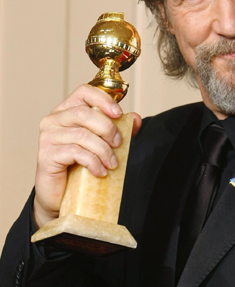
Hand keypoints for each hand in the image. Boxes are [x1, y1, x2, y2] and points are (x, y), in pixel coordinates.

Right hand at [33, 84, 141, 227]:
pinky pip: (75, 152)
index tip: (119, 114)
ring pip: (82, 135)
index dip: (103, 99)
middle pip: (83, 113)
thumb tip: (136, 118)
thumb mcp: (103, 144)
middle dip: (107, 128)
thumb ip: (119, 129)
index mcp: (67, 110)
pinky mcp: (46, 155)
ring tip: (112, 163)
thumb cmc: (80, 165)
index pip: (84, 92)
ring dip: (103, 150)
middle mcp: (54, 119)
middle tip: (119, 143)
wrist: (62, 194)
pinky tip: (100, 171)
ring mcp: (48, 137)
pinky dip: (93, 162)